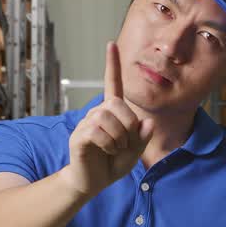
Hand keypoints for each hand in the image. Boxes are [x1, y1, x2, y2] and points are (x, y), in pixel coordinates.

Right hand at [60, 42, 154, 198]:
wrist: (92, 182)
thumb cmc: (112, 164)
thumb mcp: (134, 151)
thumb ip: (142, 138)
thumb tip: (147, 123)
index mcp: (111, 113)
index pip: (112, 84)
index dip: (112, 65)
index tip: (111, 44)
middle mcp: (97, 113)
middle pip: (117, 104)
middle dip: (128, 125)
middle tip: (126, 143)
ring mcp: (86, 124)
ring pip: (107, 117)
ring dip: (118, 137)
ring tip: (115, 149)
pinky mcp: (78, 136)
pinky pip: (97, 131)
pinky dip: (108, 144)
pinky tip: (105, 151)